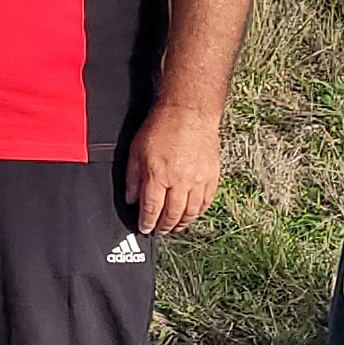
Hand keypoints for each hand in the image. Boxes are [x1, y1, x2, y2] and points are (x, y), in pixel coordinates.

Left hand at [121, 101, 223, 236]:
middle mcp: (180, 181)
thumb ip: (132, 178)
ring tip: (174, 227)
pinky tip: (192, 214)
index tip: (144, 228)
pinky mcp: (212, 176)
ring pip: (191, 212)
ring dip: (182, 223)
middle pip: (172, 214)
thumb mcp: (136, 151)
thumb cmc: (161, 127)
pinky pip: (206, 202)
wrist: (189, 113)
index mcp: (158, 175)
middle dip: (164, 227)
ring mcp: (199, 180)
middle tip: (159, 231)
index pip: (152, 209)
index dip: (147, 222)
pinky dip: (198, 212)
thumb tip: (131, 199)